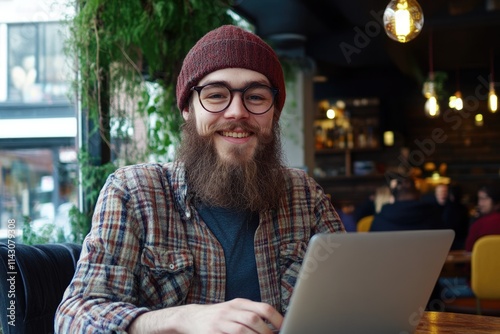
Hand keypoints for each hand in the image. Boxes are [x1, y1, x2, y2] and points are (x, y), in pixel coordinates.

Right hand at [129, 298, 282, 333]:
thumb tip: (276, 325)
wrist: (191, 317)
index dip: (276, 318)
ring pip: (242, 330)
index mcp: (239, 303)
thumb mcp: (235, 309)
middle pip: (253, 319)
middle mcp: (230, 310)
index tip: (285, 327)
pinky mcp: (212, 333)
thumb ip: (252, 313)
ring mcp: (220, 322)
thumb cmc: (219, 316)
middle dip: (266, 332)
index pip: (263, 307)